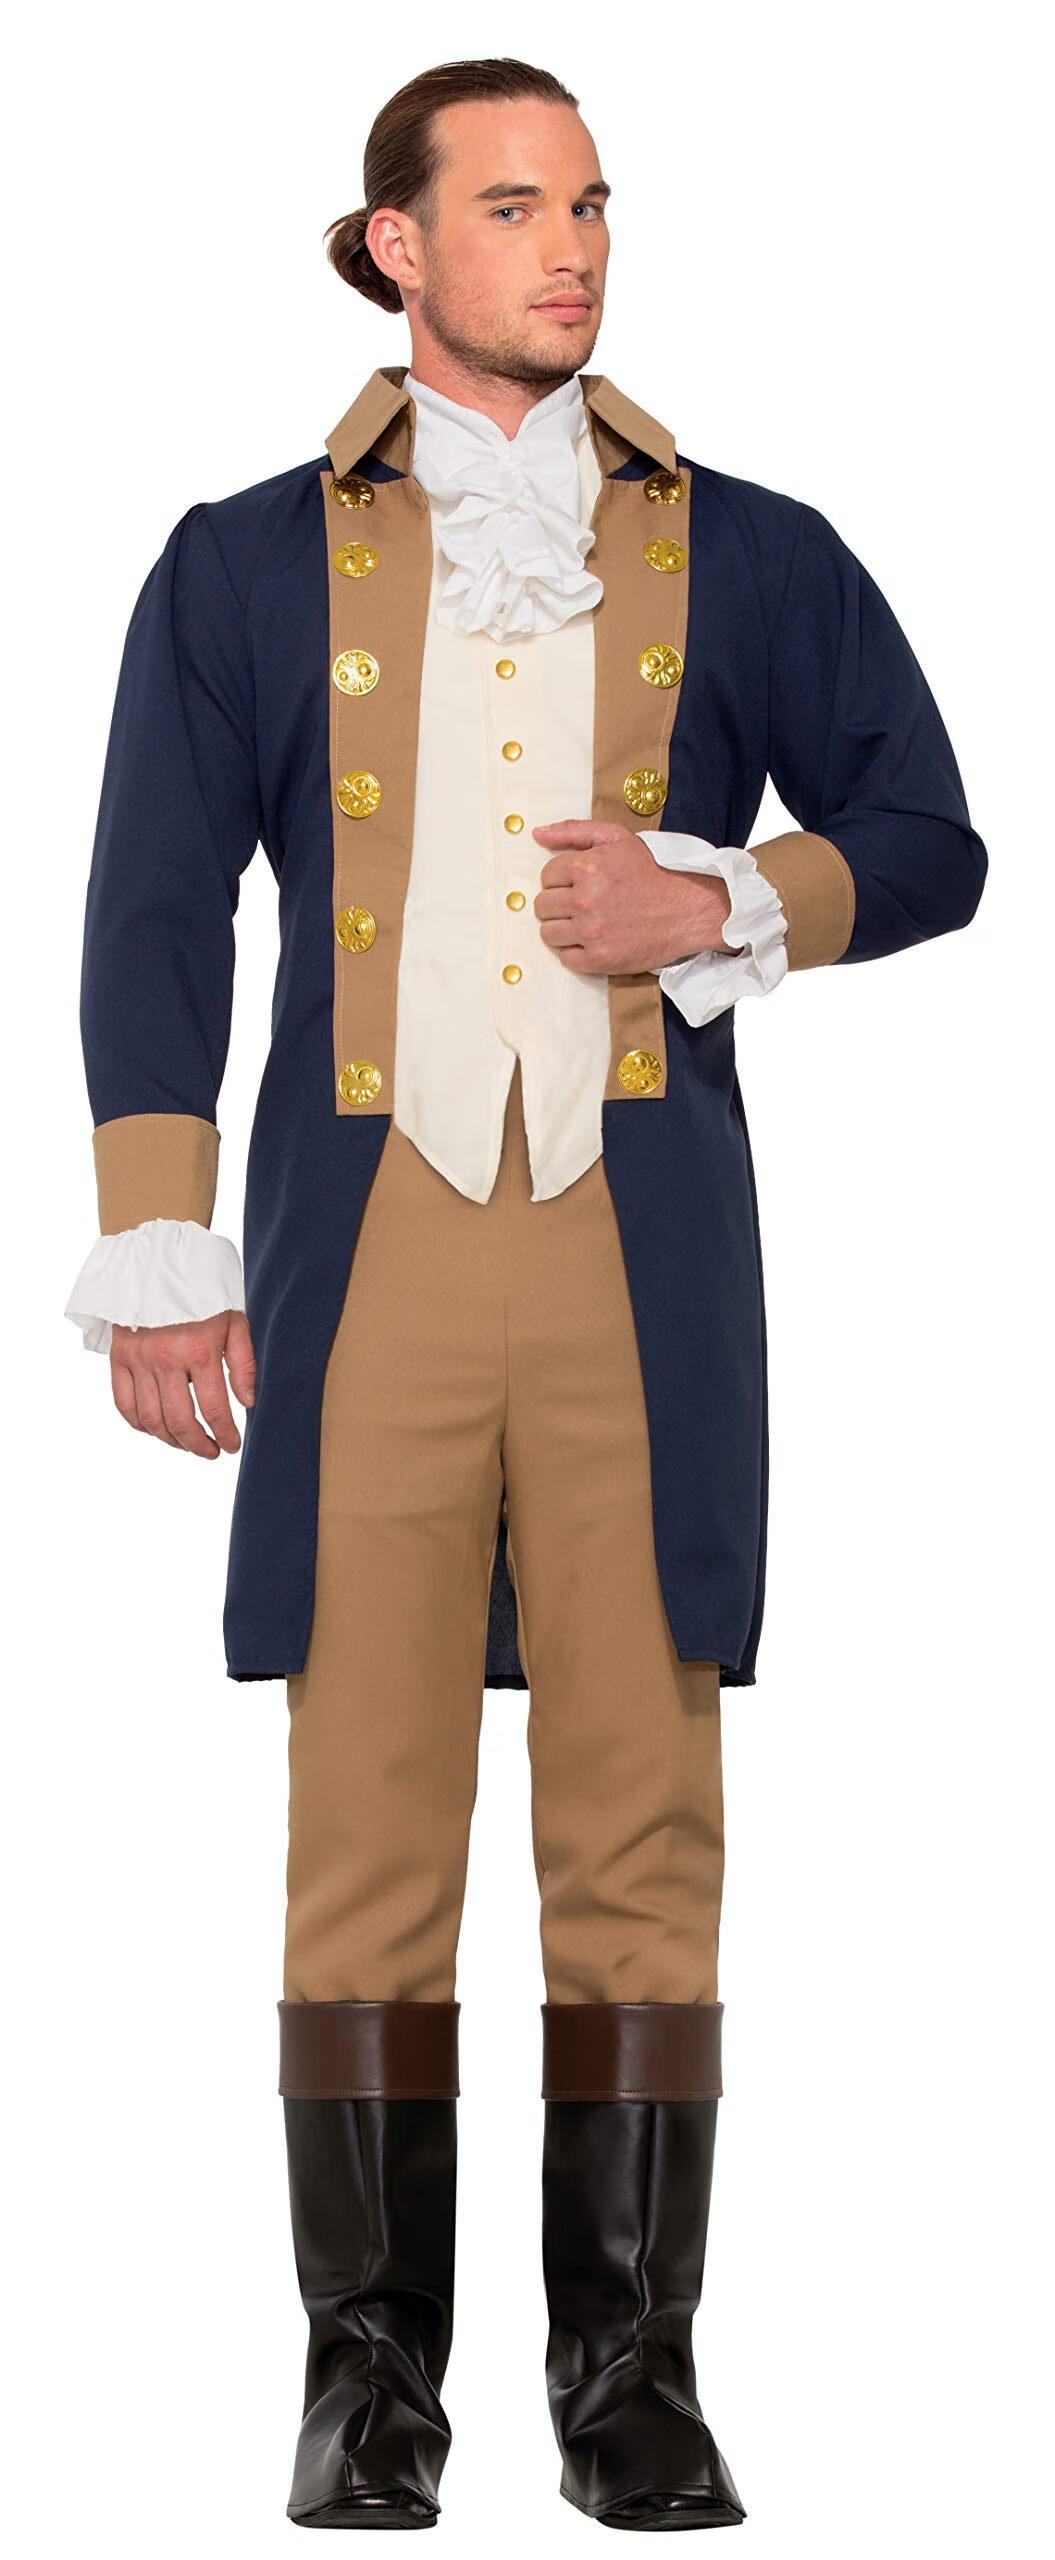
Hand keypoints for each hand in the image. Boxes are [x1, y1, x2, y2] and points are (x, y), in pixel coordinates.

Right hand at [109, 1308, 255, 1457]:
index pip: (214, 1409)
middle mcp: (165, 1360)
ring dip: (171, 1441)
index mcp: (199, 1351)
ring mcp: (138, 1360)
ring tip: (187, 1443)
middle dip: (198, 1446)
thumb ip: (243, 1365)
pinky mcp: (118, 1358)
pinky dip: (140, 1424)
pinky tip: (157, 1428)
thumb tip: (247, 1403)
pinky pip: (124, 1405)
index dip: (226, 1434)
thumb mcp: (235, 1322)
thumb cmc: (203, 1294)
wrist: (160, 1264)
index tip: (232, 1444)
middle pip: (179, 1422)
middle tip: (212, 1452)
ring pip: (150, 1420)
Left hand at [532, 820, 742, 973]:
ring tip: (587, 923)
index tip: (581, 884)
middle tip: (583, 905)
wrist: (688, 909)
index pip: (546, 876)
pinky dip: (576, 952)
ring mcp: (591, 931)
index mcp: (586, 867)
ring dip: (564, 929)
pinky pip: (565, 958)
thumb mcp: (618, 838)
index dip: (562, 880)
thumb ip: (574, 831)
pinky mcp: (600, 959)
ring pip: (549, 933)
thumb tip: (538, 833)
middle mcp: (585, 899)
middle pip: (543, 906)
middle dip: (559, 904)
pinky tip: (594, 940)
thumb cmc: (654, 873)